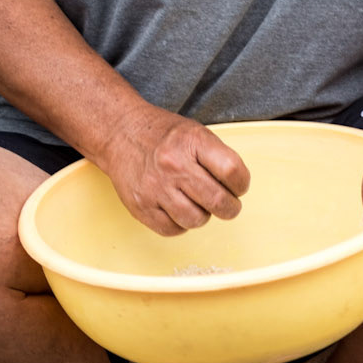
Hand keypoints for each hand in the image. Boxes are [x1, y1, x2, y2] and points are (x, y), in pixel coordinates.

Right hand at [101, 108, 249, 233]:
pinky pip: (172, 230)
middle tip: (227, 205)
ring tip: (197, 203)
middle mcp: (173, 165)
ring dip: (203, 215)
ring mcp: (155, 187)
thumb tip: (237, 190)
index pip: (232, 171)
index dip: (241, 184)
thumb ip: (218, 157)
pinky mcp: (140, 206)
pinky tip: (177, 208)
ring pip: (196, 220)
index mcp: (192, 141)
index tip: (238, 186)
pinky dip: (180, 224)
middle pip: (218, 201)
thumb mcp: (196, 132)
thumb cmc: (163, 135)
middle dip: (230, 208)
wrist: (120, 133)